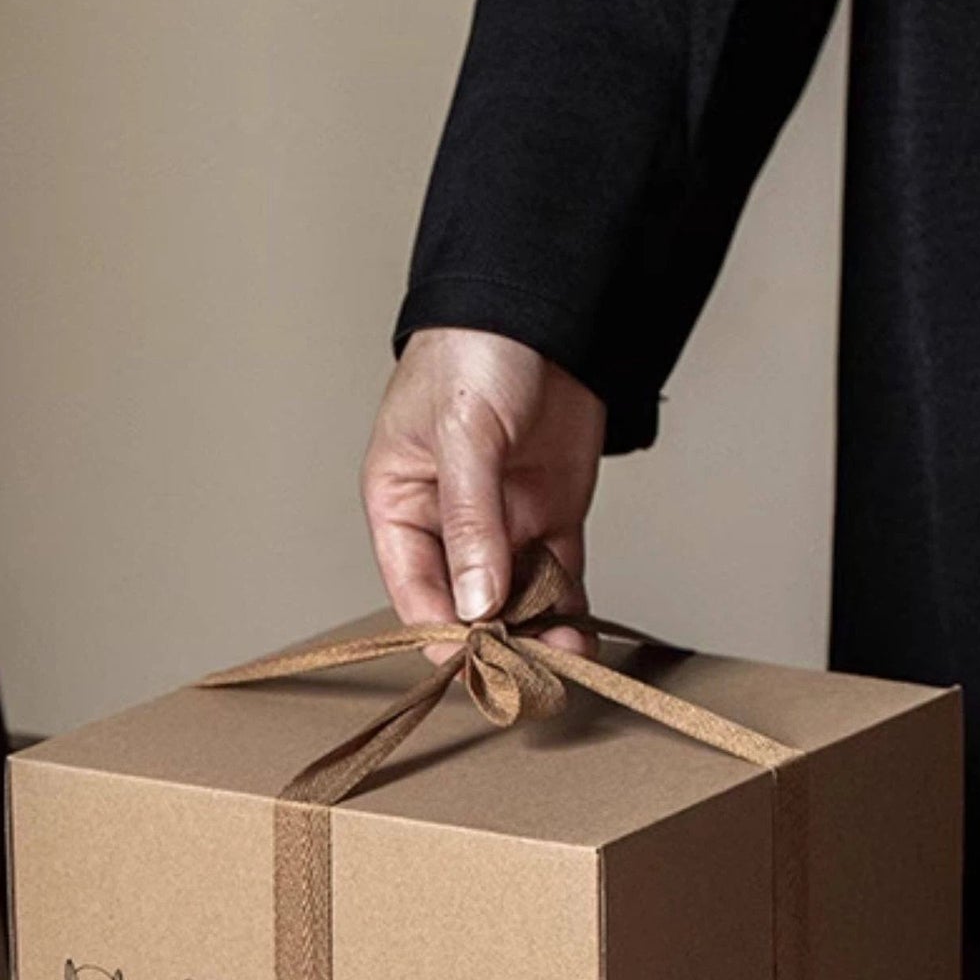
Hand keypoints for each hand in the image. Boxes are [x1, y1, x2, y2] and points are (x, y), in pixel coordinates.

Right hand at [361, 329, 605, 654]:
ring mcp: (503, 524)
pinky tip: (580, 639)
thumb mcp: (465, 436)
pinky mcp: (551, 518)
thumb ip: (471, 522)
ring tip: (563, 660)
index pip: (413, 587)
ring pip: (516, 600)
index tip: (474, 663)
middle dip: (495, 640)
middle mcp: (448, 524)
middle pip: (466, 602)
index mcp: (400, 503)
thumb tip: (475, 604)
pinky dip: (570, 611)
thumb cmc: (477, 351)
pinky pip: (558, 580)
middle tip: (527, 675)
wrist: (546, 304)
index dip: (441, 630)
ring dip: (538, 633)